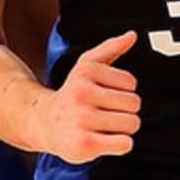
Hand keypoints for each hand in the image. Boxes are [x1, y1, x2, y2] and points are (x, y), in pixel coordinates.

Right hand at [39, 31, 140, 163]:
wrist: (45, 123)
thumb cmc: (73, 94)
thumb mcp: (87, 66)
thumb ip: (111, 48)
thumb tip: (132, 35)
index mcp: (86, 72)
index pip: (131, 83)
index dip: (122, 91)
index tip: (104, 95)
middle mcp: (82, 94)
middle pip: (134, 104)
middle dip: (125, 111)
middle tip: (105, 113)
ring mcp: (82, 119)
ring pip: (131, 123)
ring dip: (123, 128)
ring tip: (103, 126)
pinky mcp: (85, 144)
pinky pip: (125, 143)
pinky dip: (121, 144)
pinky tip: (104, 139)